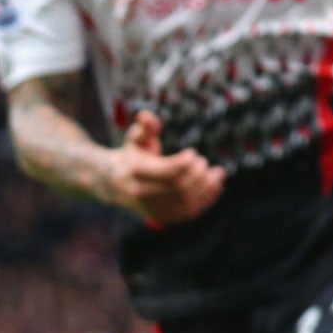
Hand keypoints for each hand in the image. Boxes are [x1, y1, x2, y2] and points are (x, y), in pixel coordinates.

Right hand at [108, 111, 225, 225]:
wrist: (114, 185)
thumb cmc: (131, 156)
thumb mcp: (135, 139)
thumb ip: (145, 128)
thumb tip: (145, 115)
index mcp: (135, 173)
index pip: (166, 173)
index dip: (184, 163)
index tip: (193, 153)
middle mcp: (142, 194)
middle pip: (179, 187)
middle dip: (198, 174)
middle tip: (204, 162)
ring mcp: (152, 208)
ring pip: (186, 202)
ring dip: (207, 187)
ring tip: (218, 173)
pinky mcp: (162, 217)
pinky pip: (189, 213)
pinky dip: (206, 200)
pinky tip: (216, 186)